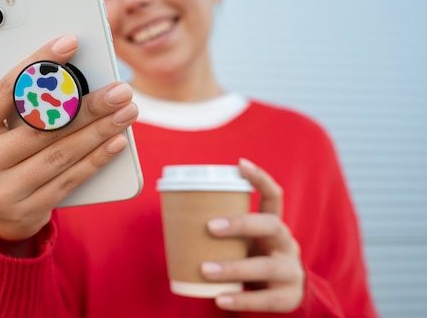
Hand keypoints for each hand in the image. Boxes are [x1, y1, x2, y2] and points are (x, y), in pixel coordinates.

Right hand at [0, 35, 137, 244]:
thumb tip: (75, 74)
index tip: (70, 43)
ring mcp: (2, 190)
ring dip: (99, 131)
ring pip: (60, 154)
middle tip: (119, 90)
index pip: (7, 89)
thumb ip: (24, 105)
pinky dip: (96, 159)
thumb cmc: (0, 156)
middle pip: (42, 126)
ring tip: (126, 112)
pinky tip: (116, 142)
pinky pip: (69, 180)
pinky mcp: (26, 210)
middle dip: (87, 105)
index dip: (40, 64)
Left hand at [201, 158, 304, 311]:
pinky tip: (220, 298)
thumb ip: (223, 230)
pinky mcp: (288, 297)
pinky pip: (266, 299)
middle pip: (271, 226)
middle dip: (241, 224)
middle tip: (209, 226)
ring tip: (205, 269)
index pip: (273, 196)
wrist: (287, 295)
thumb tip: (174, 214)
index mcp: (273, 225)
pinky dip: (241, 299)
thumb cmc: (254, 259)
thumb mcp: (246, 241)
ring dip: (233, 267)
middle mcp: (286, 243)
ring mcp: (290, 270)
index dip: (259, 178)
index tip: (240, 164)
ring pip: (266, 266)